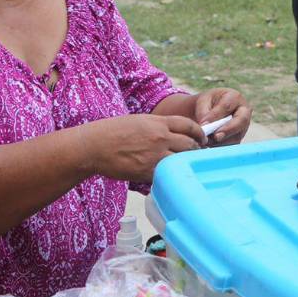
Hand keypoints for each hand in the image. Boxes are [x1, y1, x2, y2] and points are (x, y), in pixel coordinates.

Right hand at [82, 114, 205, 180]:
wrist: (95, 145)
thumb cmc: (114, 131)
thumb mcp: (140, 121)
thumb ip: (159, 126)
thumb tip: (174, 134)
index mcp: (159, 123)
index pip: (189, 126)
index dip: (199, 133)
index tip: (202, 138)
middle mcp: (161, 138)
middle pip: (190, 144)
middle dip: (196, 149)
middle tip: (198, 154)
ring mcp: (155, 155)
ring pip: (181, 160)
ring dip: (186, 163)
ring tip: (186, 166)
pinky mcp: (147, 171)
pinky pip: (166, 174)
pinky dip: (170, 175)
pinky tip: (170, 175)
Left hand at [194, 87, 251, 145]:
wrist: (213, 109)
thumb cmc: (209, 103)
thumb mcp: (203, 101)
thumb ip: (203, 111)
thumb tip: (204, 126)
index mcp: (235, 97)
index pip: (227, 106)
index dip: (216, 116)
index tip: (203, 124)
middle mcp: (244, 111)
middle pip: (241, 121)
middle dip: (228, 130)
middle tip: (216, 137)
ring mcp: (244, 125)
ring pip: (237, 135)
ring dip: (222, 141)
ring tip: (207, 142)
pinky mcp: (239, 137)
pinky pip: (233, 144)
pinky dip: (221, 146)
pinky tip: (210, 146)